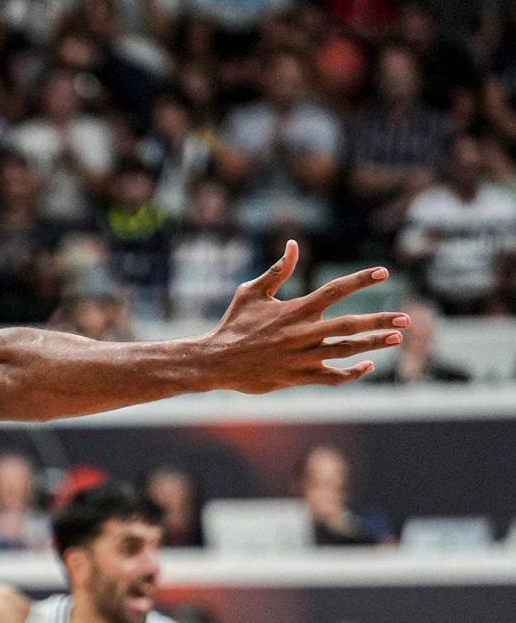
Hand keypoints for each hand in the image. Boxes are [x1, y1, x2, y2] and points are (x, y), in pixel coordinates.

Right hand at [204, 240, 407, 392]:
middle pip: (350, 325)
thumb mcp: (251, 292)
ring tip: (396, 339)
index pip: (336, 290)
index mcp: (295, 310)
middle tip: (405, 319)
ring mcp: (302, 357)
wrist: (216, 362)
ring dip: (373, 344)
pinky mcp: (298, 377)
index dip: (361, 280)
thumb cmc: (233, 324)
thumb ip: (277, 271)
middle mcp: (303, 333)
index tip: (384, 273)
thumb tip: (293, 245)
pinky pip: (332, 376)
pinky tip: (367, 365)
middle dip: (380, 321)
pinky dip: (352, 372)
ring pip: (346, 351)